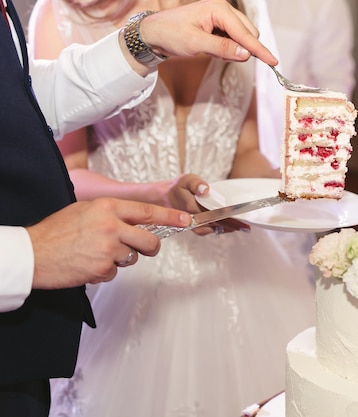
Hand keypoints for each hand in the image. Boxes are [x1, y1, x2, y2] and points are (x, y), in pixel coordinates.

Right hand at [27, 198, 191, 288]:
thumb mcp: (85, 210)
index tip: (186, 220)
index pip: (148, 212)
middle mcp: (111, 226)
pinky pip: (115, 272)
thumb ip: (111, 214)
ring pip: (132, 257)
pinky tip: (87, 263)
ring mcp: (108, 249)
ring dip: (120, 258)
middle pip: (149, 240)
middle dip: (151, 247)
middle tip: (145, 248)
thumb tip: (136, 221)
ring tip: (97, 253)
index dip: (170, 218)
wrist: (33, 253)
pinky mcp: (102, 268)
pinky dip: (104, 270)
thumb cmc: (57, 231)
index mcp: (107, 207)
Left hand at [141, 0, 276, 64]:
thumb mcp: (196, 44)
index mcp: (218, 9)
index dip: (259, 50)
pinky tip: (212, 49)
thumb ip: (223, 49)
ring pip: (243, 37)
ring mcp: (221, 17)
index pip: (245, 33)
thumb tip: (246, 55)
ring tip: (211, 51)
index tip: (273, 62)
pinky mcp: (219, 25)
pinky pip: (234, 40)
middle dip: (242, 50)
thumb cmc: (170, 34)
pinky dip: (228, 49)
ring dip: (234, 50)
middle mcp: (223, 9)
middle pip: (248, 33)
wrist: (153, 33)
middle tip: (220, 57)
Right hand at [159, 174, 249, 235]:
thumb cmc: (178, 188)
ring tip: (243, 228)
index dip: (227, 216)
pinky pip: (212, 229)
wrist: (166, 199)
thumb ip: (196, 183)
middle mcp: (194, 220)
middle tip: (246, 226)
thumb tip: (205, 189)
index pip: (213, 214)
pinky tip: (233, 226)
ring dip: (229, 228)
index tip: (239, 217)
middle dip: (232, 225)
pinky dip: (223, 228)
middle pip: (216, 223)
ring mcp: (195, 225)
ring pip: (215, 229)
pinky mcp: (197, 227)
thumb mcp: (186, 180)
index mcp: (192, 208)